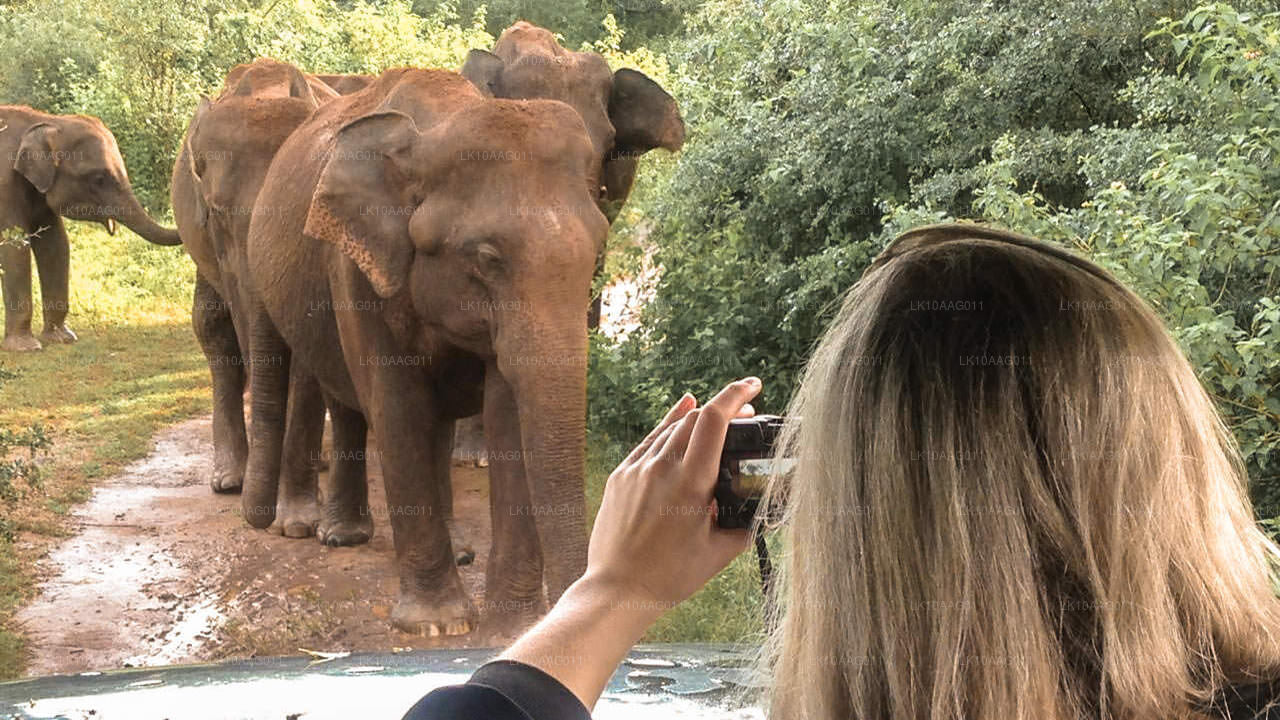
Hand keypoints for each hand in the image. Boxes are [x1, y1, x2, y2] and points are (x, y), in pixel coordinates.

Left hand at [584, 377, 760, 616]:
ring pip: (671, 427)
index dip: (736, 395)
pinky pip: (649, 441)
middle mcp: (661, 467)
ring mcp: (636, 469)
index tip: (754, 386)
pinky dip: (669, 425)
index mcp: (690, 482)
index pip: (714, 420)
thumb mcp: (719, 553)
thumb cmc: (670, 576)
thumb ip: (744, 524)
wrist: (617, 590)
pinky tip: (681, 412)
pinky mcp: (620, 476)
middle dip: (723, 409)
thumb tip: (762, 509)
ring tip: (718, 421)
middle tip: (745, 415)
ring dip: (697, 418)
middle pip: (695, 418)